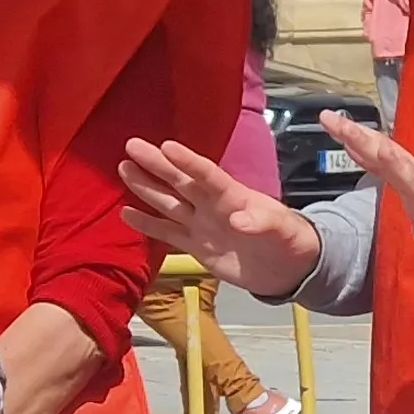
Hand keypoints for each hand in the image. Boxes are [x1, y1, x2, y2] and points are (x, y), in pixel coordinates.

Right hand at [119, 138, 321, 299]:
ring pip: (168, 203)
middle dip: (156, 164)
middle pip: (180, 181)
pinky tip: (126, 214)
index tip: (166, 146)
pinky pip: (167, 232)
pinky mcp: (194, 245)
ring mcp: (201, 224)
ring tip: (123, 168)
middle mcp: (211, 206)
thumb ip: (262, 223)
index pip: (207, 175)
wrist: (287, 268)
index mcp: (233, 196)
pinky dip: (147, 224)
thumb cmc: (290, 241)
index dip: (188, 161)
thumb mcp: (283, 230)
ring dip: (146, 187)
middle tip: (132, 145)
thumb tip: (238, 221)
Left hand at [325, 112, 413, 291]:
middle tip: (340, 123)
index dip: (352, 133)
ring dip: (399, 166)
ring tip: (384, 151)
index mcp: (407, 173)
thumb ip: (380, 166)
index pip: (376, 148)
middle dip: (365, 139)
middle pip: (390, 157)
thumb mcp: (405, 186)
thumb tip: (353, 144)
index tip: (326, 117)